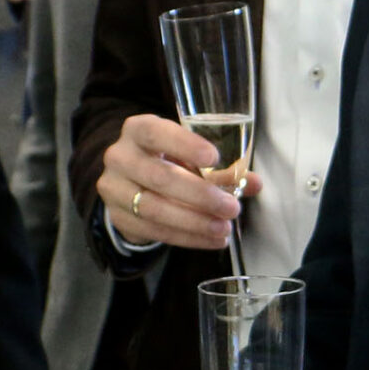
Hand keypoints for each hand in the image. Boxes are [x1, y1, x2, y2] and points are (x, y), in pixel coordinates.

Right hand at [97, 112, 257, 250]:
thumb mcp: (190, 157)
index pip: (157, 133)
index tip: (214, 158)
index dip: (185, 145)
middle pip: (160, 176)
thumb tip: (254, 183)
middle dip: (200, 195)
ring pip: (155, 208)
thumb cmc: (169, 162)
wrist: (130, 185)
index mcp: (139, 130)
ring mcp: (114, 188)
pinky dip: (187, 238)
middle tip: (232, 208)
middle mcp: (120, 156)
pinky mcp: (118, 217)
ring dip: (195, 222)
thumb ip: (221, 168)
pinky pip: (154, 230)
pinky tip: (212, 240)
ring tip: (224, 228)